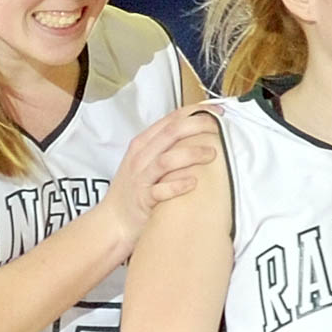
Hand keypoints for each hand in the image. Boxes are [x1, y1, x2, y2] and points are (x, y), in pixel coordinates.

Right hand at [103, 103, 221, 254]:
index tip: (217, 111)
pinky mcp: (143, 200)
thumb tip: (198, 133)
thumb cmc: (134, 190)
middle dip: (197, 126)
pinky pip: (161, 191)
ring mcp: (141, 178)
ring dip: (191, 154)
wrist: (114, 221)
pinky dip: (178, 185)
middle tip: (218, 129)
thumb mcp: (145, 160)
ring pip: (166, 160)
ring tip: (211, 154)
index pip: (171, 119)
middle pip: (171, 133)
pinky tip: (193, 183)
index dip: (196, 112)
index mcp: (143, 144)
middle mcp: (141, 158)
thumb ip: (167, 146)